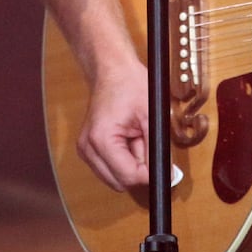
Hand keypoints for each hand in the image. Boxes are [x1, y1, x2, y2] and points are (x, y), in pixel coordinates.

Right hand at [77, 60, 150, 190]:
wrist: (113, 69)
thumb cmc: (130, 84)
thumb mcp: (150, 116)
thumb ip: (157, 148)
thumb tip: (166, 172)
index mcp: (101, 140)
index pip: (128, 176)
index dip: (149, 174)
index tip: (163, 166)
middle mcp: (88, 149)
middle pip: (119, 181)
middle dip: (139, 168)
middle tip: (148, 143)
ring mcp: (86, 150)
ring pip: (115, 176)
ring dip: (131, 163)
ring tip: (137, 136)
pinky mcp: (89, 148)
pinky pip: (110, 166)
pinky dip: (123, 157)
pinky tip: (129, 137)